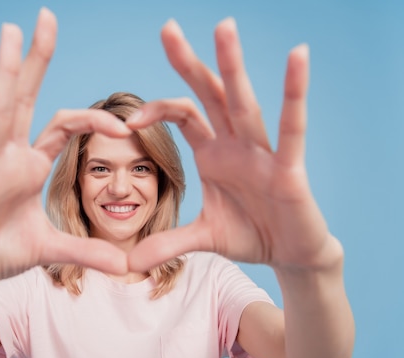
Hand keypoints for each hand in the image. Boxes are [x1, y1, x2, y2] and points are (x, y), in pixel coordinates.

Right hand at [0, 8, 129, 290]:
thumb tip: (124, 265)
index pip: (64, 127)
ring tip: (9, 30)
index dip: (92, 121)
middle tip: (46, 16)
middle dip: (37, 61)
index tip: (123, 126)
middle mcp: (7, 156)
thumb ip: (86, 252)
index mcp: (29, 165)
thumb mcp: (51, 250)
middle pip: (26, 99)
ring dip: (5, 71)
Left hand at [127, 18, 341, 272]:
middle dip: (189, 62)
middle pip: (209, 95)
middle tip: (166, 27)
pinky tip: (298, 58)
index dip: (155, 110)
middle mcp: (235, 144)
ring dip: (232, 65)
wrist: (290, 254)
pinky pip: (291, 128)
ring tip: (223, 26)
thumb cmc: (251, 235)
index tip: (127, 120)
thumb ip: (166, 244)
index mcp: (213, 152)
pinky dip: (294, 94)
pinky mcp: (288, 169)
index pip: (182, 114)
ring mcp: (262, 153)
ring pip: (243, 103)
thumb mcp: (202, 238)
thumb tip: (128, 264)